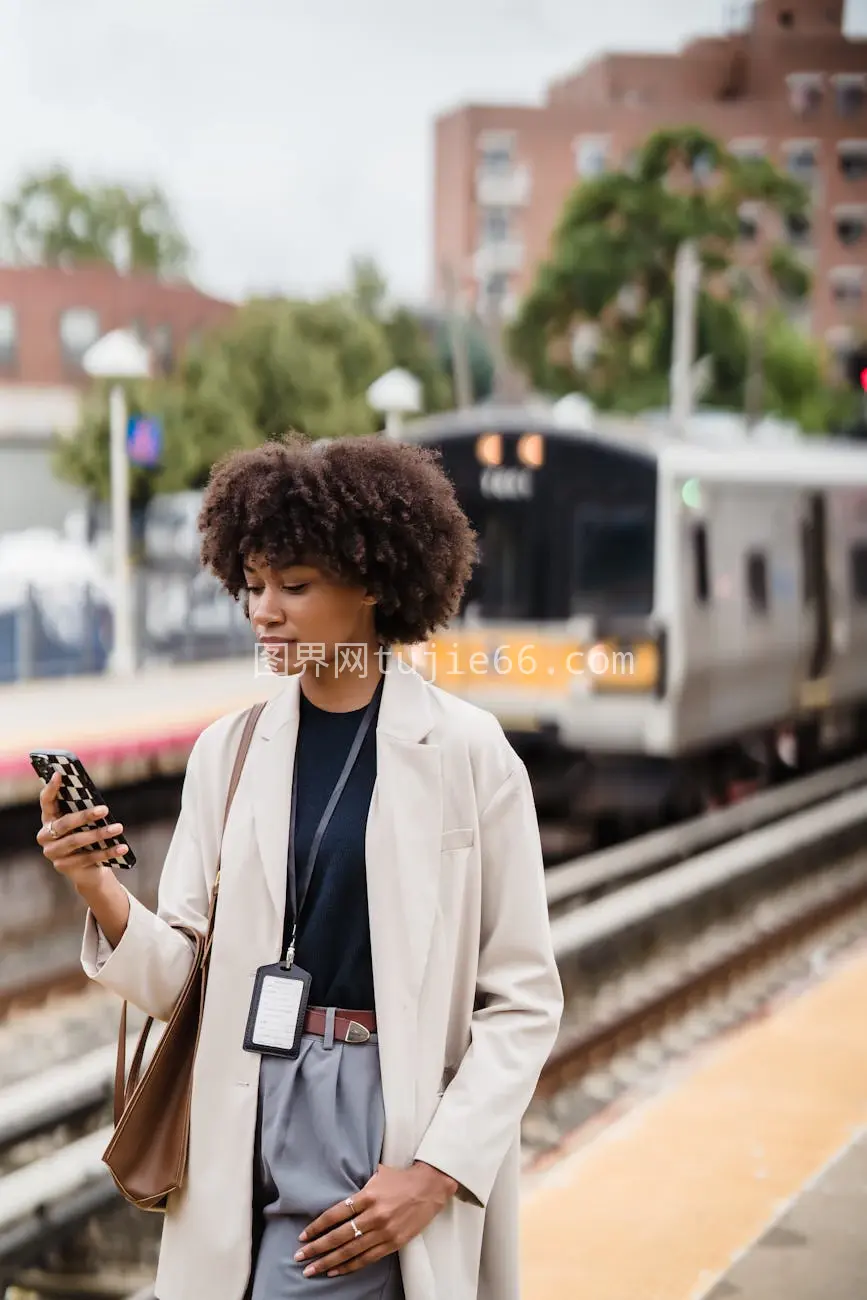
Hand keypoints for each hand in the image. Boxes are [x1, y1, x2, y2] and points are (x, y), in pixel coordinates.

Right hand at [37, 770, 128, 889]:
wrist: (87, 871)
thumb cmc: (87, 839)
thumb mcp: (85, 824)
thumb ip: (84, 811)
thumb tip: (99, 802)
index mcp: (48, 819)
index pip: (46, 801)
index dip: (51, 788)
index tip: (59, 774)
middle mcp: (45, 836)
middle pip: (64, 824)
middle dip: (85, 816)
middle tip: (105, 809)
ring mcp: (52, 853)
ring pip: (77, 841)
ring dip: (100, 834)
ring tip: (119, 828)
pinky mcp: (63, 867)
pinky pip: (88, 858)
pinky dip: (107, 852)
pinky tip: (122, 847)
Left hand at [294, 1161, 458, 1278]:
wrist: (430, 1187)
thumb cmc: (400, 1178)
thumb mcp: (376, 1175)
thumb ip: (358, 1188)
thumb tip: (337, 1198)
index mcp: (367, 1195)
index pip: (335, 1214)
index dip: (317, 1227)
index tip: (302, 1237)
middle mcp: (374, 1215)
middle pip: (339, 1236)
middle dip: (317, 1248)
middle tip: (299, 1258)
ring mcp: (384, 1232)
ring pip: (350, 1251)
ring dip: (328, 1262)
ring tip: (311, 1270)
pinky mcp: (393, 1243)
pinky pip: (366, 1258)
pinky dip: (349, 1266)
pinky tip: (334, 1271)